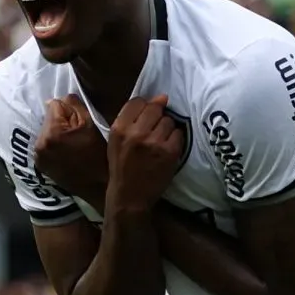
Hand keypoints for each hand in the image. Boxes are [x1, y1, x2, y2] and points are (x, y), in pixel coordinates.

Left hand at [34, 94, 108, 205]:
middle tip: (78, 135)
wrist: (98, 187)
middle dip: (61, 122)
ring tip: (72, 145)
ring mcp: (38, 156)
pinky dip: (53, 145)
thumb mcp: (91, 125)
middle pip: (49, 118)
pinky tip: (66, 153)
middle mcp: (39, 145)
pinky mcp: (40, 165)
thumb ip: (74, 106)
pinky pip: (45, 144)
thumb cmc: (99, 154)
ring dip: (57, 133)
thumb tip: (59, 99)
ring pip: (46, 131)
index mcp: (52, 133)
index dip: (71, 111)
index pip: (55, 105)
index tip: (81, 124)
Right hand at [107, 95, 183, 211]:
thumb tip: (161, 97)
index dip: (144, 107)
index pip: (137, 102)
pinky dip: (175, 140)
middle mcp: (136, 133)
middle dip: (157, 117)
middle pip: (155, 108)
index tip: (146, 117)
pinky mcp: (169, 152)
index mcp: (119, 129)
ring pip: (169, 121)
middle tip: (154, 131)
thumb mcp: (115, 141)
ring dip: (166, 129)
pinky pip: (178, 134)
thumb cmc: (121, 168)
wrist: (130, 197)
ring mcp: (154, 142)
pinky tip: (167, 149)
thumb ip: (131, 119)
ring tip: (159, 142)